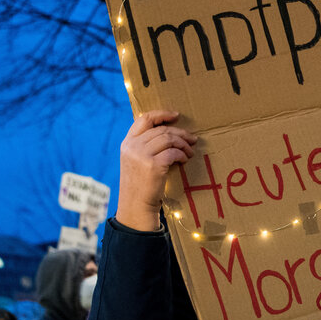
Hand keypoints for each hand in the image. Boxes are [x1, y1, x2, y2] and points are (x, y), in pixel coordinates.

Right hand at [117, 110, 196, 230]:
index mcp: (127, 142)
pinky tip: (185, 160)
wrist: (136, 205)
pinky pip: (174, 152)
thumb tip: (168, 133)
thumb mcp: (135, 160)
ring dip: (183, 144)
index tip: (176, 115)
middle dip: (180, 133)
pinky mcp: (153, 165)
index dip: (162, 114)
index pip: (144, 119)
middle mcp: (132, 146)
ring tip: (190, 151)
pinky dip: (182, 155)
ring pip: (169, 139)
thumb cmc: (140, 183)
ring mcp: (141, 155)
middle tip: (193, 139)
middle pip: (162, 130)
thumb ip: (144, 145)